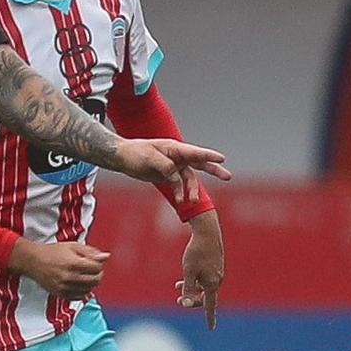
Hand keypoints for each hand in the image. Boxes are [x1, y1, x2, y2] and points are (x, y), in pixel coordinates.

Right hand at [8, 239, 108, 298]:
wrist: (33, 261)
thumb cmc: (52, 252)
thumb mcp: (73, 246)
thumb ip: (91, 252)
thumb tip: (105, 257)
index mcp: (74, 263)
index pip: (97, 268)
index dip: (99, 264)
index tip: (95, 262)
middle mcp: (70, 277)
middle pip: (95, 280)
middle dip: (97, 274)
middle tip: (92, 270)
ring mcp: (65, 287)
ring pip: (88, 290)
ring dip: (90, 283)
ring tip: (84, 275)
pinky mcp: (61, 294)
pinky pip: (79, 297)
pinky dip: (82, 291)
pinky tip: (78, 283)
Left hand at [112, 138, 232, 200]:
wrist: (122, 158)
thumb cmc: (135, 153)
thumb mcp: (149, 158)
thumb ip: (165, 166)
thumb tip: (176, 175)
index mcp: (174, 148)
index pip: (195, 152)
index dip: (209, 156)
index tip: (222, 159)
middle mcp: (177, 156)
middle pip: (200, 163)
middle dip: (213, 170)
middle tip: (228, 177)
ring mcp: (174, 166)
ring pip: (189, 179)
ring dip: (191, 190)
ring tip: (190, 202)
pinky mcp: (168, 175)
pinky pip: (179, 185)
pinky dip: (181, 193)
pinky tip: (181, 202)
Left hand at [176, 212, 224, 328]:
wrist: (207, 231)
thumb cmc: (197, 252)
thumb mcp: (188, 272)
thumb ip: (188, 289)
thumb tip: (185, 303)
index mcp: (211, 284)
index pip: (210, 306)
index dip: (210, 318)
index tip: (211, 328)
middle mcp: (217, 279)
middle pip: (204, 297)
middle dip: (191, 299)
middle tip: (178, 300)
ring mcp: (217, 272)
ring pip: (203, 286)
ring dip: (192, 288)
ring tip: (177, 284)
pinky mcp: (215, 265)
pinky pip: (206, 278)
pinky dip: (196, 279)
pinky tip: (187, 272)